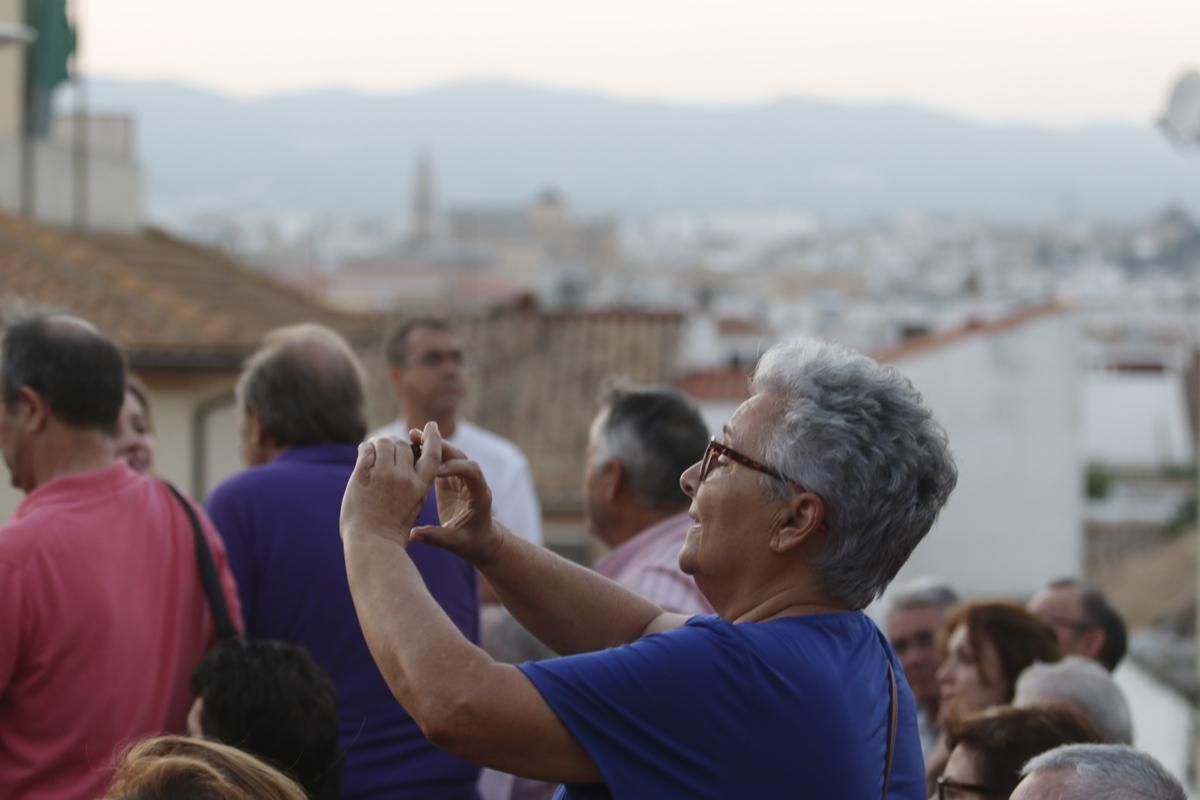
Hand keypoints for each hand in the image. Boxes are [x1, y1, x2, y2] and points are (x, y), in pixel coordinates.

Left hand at [340, 423, 440, 545]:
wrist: (372, 544)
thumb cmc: (393, 531)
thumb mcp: (414, 506)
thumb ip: (415, 485)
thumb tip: (408, 464)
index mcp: (421, 486)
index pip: (432, 453)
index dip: (433, 438)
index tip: (431, 427)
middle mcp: (405, 477)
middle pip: (403, 445)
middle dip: (396, 444)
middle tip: (388, 447)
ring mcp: (383, 475)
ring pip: (384, 443)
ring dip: (379, 443)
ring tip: (373, 449)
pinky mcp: (363, 475)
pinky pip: (366, 450)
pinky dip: (365, 447)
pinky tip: (364, 451)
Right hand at [408, 428, 504, 565]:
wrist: (481, 539)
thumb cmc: (472, 542)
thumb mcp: (456, 543)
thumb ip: (436, 537)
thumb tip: (412, 535)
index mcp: (479, 494)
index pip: (471, 471)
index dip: (455, 467)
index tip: (435, 471)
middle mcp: (472, 481)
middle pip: (460, 457)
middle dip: (441, 447)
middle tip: (419, 439)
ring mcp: (461, 478)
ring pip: (448, 455)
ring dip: (432, 445)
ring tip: (411, 435)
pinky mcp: (450, 479)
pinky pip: (439, 462)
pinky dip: (426, 453)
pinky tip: (409, 446)